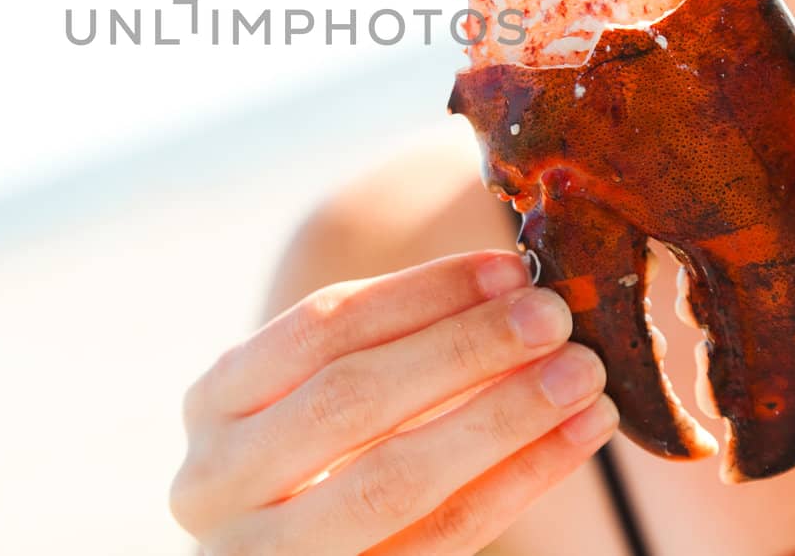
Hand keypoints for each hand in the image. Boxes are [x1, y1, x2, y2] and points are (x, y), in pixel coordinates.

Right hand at [170, 250, 616, 554]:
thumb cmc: (312, 466)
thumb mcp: (307, 402)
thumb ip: (384, 348)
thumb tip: (508, 280)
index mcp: (212, 402)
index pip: (317, 329)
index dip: (418, 294)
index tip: (507, 268)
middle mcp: (216, 480)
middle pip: (351, 399)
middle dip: (463, 349)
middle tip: (553, 315)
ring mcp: (262, 555)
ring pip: (394, 479)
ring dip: (502, 417)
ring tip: (581, 376)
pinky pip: (441, 541)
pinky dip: (517, 483)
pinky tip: (575, 439)